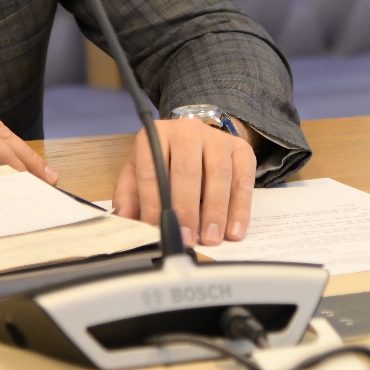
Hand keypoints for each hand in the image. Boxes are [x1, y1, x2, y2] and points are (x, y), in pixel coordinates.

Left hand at [112, 119, 254, 246]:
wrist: (197, 139)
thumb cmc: (165, 163)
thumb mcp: (140, 172)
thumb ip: (130, 195)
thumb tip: (125, 220)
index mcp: (157, 134)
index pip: (152, 169)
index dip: (153, 202)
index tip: (157, 229)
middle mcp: (188, 130)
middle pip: (187, 170)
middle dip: (186, 208)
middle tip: (186, 239)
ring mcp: (217, 138)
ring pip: (218, 174)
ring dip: (215, 211)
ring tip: (210, 238)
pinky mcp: (241, 150)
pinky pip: (244, 180)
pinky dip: (240, 208)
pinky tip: (234, 231)